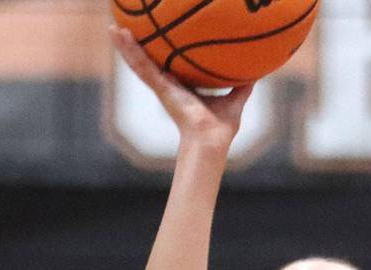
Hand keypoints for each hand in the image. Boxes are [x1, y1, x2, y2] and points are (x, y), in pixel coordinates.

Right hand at [110, 26, 252, 150]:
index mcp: (184, 89)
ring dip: (126, 45)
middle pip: (152, 62)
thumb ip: (242, 87)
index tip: (158, 41)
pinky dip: (129, 49)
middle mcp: (170, 86)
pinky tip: (117, 33)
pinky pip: (141, 65)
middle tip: (128, 30)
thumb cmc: (221, 128)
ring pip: (140, 62)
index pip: (171, 67)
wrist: (211, 140)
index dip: (164, 55)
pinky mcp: (159, 87)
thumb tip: (256, 74)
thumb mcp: (235, 100)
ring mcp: (162, 87)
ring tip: (113, 27)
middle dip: (140, 48)